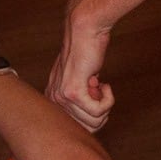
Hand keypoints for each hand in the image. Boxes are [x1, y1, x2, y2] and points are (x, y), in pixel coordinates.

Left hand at [46, 12, 115, 129]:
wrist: (85, 31)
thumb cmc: (86, 51)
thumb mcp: (81, 79)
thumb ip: (81, 98)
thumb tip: (94, 120)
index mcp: (52, 100)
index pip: (76, 127)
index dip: (94, 115)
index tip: (95, 94)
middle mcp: (53, 101)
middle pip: (87, 128)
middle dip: (102, 112)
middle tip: (101, 91)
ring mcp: (61, 99)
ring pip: (95, 121)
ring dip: (106, 104)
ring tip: (101, 85)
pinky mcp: (73, 93)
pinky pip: (98, 111)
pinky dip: (108, 100)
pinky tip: (104, 84)